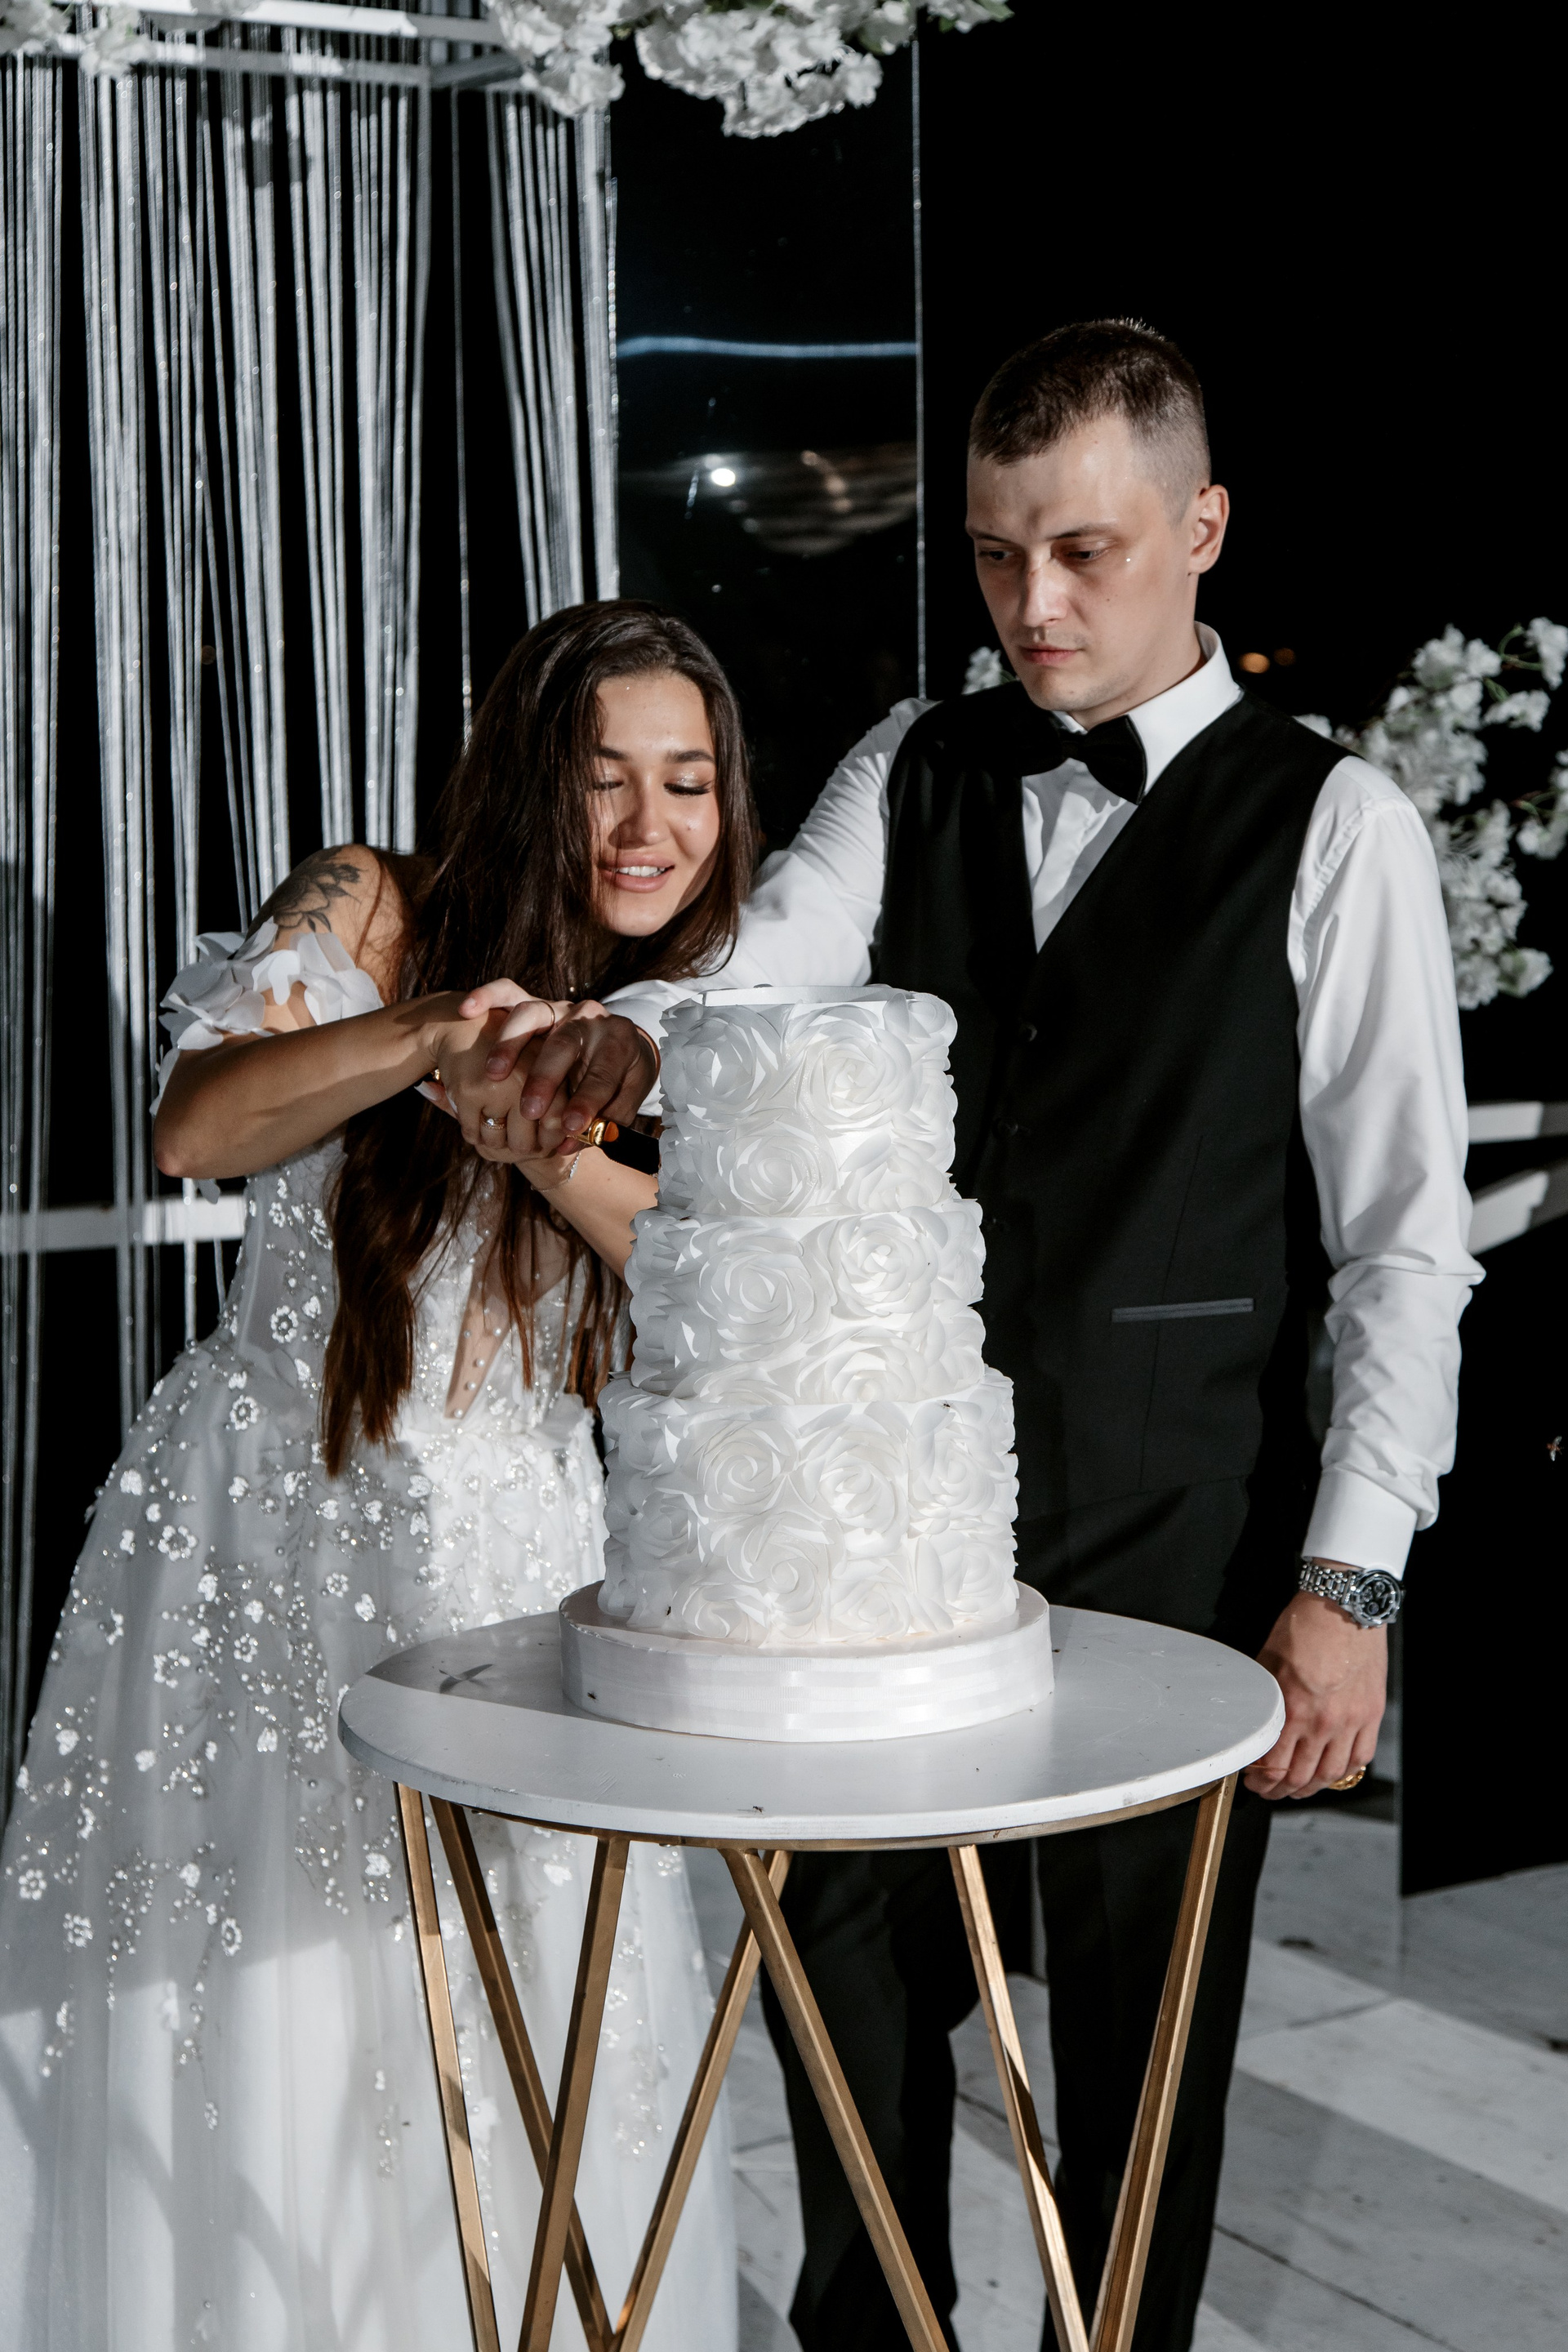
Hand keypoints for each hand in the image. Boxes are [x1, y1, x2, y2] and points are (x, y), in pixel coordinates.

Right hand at [459, 983, 658, 1149]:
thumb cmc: (617, 1076)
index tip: (570, 1126)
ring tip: (493, 1074)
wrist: (612, 1039)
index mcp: (619, 1040)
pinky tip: (467, 1009)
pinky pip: (506, 992)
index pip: (605, 1072)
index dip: (588, 1101)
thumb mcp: (627, 1094)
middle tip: (529, 1110)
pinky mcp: (533, 1002)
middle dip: (545, 1078)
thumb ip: (609, 1117)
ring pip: (531, 1015)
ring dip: (510, 1044)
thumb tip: (580, 1139)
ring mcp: (558, 1007)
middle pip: (564, 1043)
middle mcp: (587, 1018)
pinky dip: (486, 996)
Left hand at [1245, 1585, 1386, 1800]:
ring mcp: (1351, 1720)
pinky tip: (1331, 1771)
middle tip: (1269, 1790)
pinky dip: (1345, 1771)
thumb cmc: (1305, 1625)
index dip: (1260, 1780)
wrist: (1344, 1606)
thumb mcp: (1268, 1659)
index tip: (1253, 1779)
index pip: (1274, 1765)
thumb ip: (1262, 1696)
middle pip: (1301, 1777)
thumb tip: (1252, 1721)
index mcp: (1294, 1709)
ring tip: (1298, 1788)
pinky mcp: (1371, 1714)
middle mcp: (1324, 1722)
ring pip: (1331, 1774)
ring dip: (1311, 1787)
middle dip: (1279, 1791)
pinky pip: (1360, 1756)